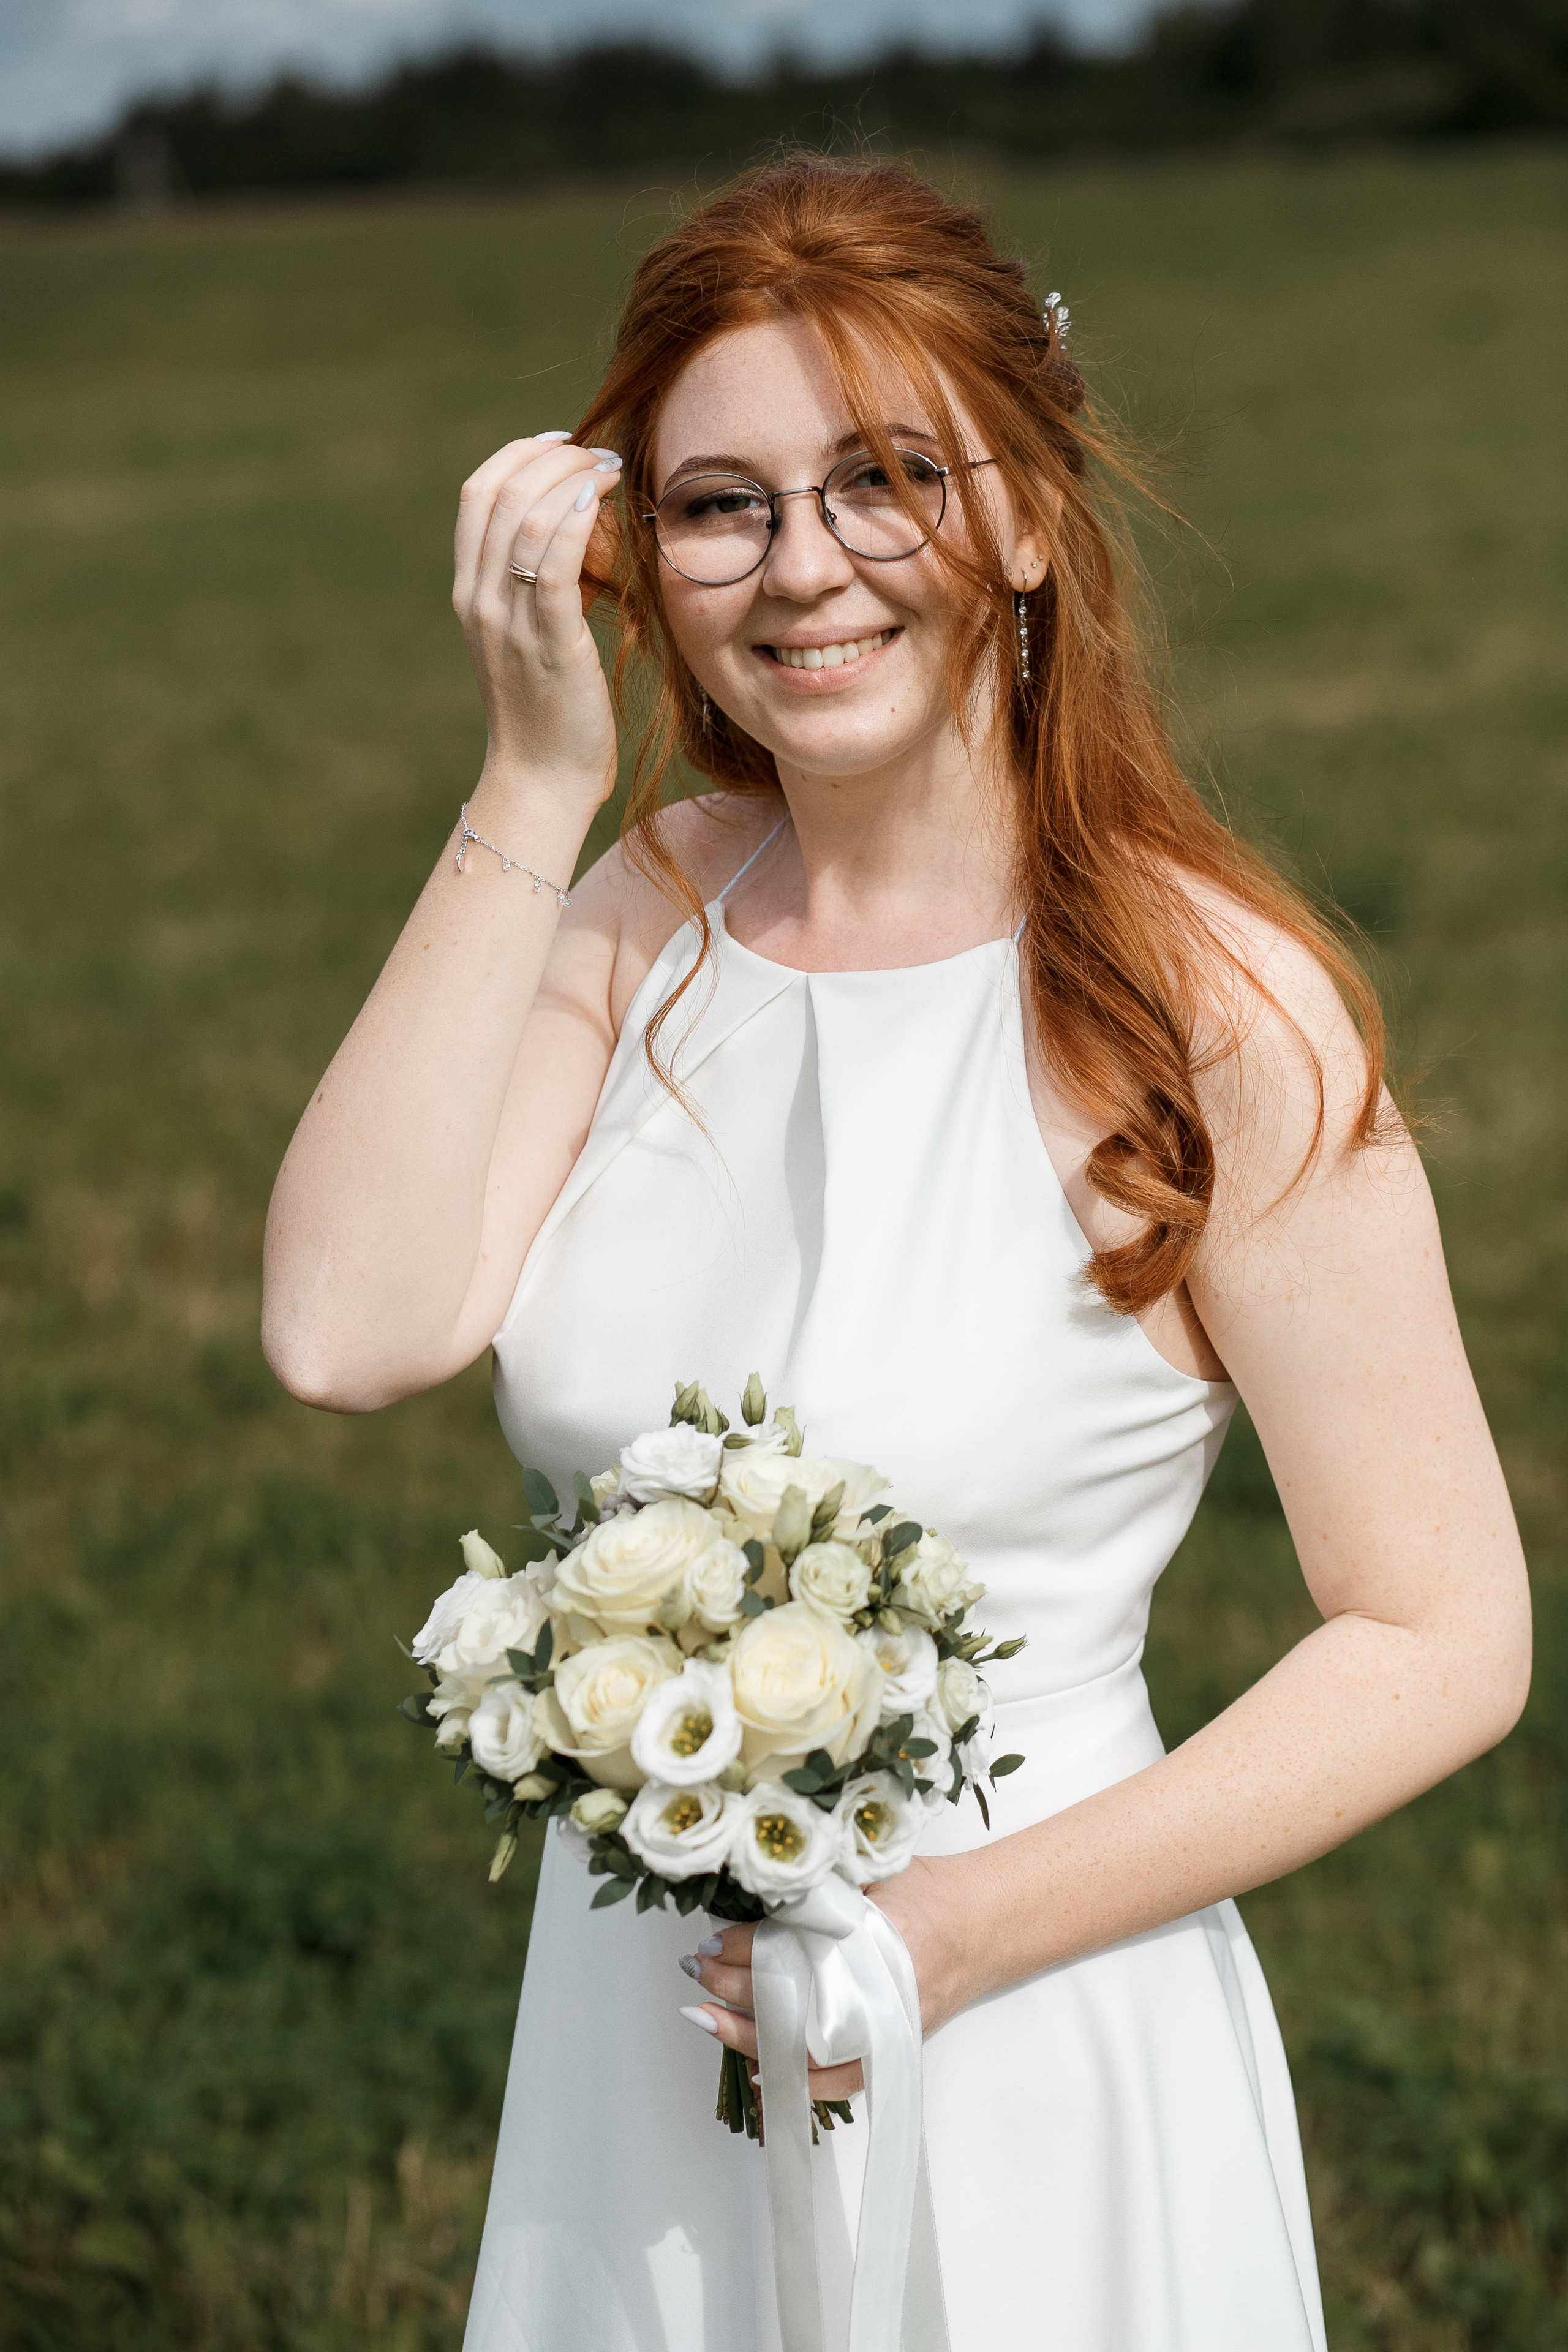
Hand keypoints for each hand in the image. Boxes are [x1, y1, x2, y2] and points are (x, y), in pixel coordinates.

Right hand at [452, 434, 622, 806]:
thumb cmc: (551, 714)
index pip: (477, 494)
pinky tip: (599, 502)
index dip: (518, 455)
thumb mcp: (532, 639)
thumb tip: (576, 537)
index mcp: (470, 592)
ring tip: (610, 471)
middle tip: (600, 456)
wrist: (542, 782)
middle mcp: (478, 598)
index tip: (565, 446)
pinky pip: (550, 561)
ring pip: (522, 516)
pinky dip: (573, 519)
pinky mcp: (546, 640)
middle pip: (496, 491)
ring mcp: (506, 619)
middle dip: (550, 457)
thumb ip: (541, 588)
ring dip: (570, 479)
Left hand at [676, 1855, 969, 2100]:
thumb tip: (756, 1897)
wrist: (984, 1923)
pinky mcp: (890, 2048)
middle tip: (697, 1972)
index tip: (710, 1941)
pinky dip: (796, 2082)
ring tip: (705, 2018)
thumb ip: (821, 1888)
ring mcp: (884, 2025)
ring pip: (803, 2046)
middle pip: (788, 1996)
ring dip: (747, 2033)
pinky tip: (758, 2073)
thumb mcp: (873, 1873)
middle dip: (733, 1985)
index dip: (743, 1945)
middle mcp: (877, 1988)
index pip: (789, 1945)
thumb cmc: (930, 1892)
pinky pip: (838, 2080)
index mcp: (873, 1933)